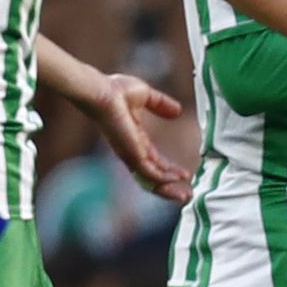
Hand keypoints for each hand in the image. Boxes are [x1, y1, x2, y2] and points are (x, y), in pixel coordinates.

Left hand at [76, 75, 192, 202]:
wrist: (100, 92)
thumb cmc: (115, 91)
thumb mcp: (146, 96)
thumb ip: (161, 104)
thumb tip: (177, 111)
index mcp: (134, 139)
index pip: (153, 161)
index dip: (168, 169)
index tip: (184, 174)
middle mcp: (131, 151)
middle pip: (151, 176)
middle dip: (169, 186)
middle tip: (186, 195)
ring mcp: (130, 153)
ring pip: (150, 179)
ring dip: (167, 188)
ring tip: (184, 196)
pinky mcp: (130, 153)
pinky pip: (148, 172)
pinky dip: (162, 178)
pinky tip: (176, 179)